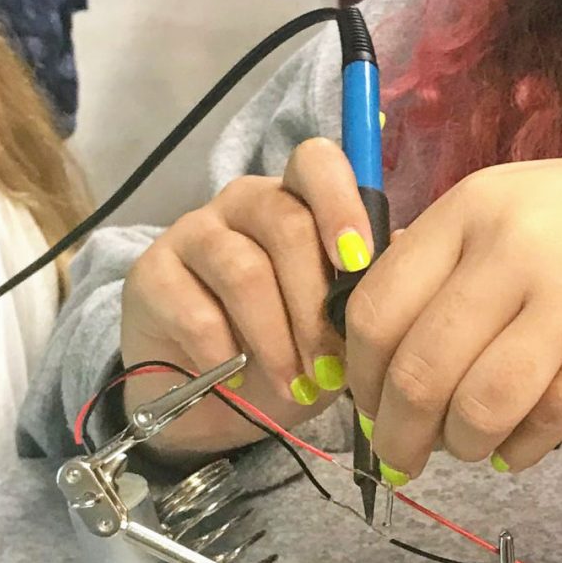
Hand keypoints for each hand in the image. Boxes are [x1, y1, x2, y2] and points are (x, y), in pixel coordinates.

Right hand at [118, 139, 377, 458]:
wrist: (209, 399)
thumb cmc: (288, 348)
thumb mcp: (340, 322)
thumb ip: (371, 282)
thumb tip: (411, 254)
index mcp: (296, 199)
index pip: (316, 163)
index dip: (341, 203)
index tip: (358, 260)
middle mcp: (244, 203)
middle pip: (287, 224)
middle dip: (316, 303)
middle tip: (330, 365)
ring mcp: (193, 234)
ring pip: (244, 270)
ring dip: (277, 337)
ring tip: (296, 383)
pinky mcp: (150, 276)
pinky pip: (196, 309)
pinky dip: (225, 353)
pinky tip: (236, 378)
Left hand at [344, 149, 561, 479]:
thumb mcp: (505, 209)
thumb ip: (438, 265)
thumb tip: (367, 361)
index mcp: (471, 209)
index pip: (378, 309)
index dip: (361, 375)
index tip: (368, 406)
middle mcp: (515, 248)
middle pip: (422, 369)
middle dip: (397, 433)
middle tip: (400, 457)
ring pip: (480, 407)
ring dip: (462, 445)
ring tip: (469, 446)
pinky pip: (545, 423)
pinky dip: (517, 451)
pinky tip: (516, 447)